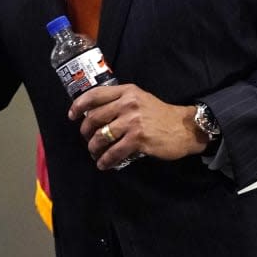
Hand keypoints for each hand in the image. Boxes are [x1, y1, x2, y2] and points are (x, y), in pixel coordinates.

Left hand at [67, 83, 203, 169]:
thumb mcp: (140, 99)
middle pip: (94, 118)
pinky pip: (114, 152)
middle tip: (87, 139)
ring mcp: (133, 121)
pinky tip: (104, 164)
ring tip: (95, 153)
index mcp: (127, 91)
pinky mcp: (138, 138)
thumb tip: (93, 113)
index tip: (72, 116)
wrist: (185, 128)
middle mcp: (128, 103)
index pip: (94, 95)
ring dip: (94, 148)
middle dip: (85, 132)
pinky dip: (106, 160)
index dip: (78, 106)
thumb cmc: (160, 114)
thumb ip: (119, 102)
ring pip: (101, 136)